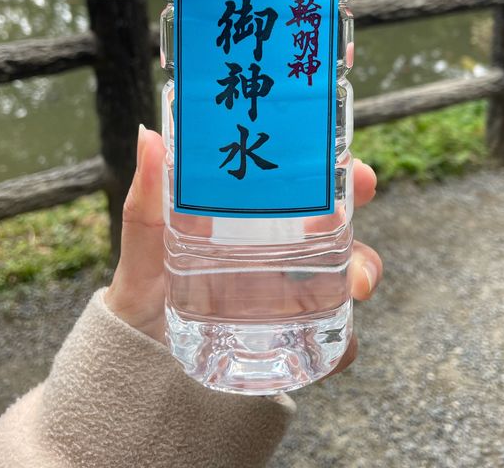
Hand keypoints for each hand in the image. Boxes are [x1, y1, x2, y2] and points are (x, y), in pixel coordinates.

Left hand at [105, 125, 381, 376]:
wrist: (141, 366)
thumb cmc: (147, 295)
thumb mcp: (145, 246)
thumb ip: (146, 201)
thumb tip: (150, 137)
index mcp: (254, 222)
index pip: (303, 189)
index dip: (335, 174)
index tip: (352, 169)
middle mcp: (281, 254)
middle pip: (338, 231)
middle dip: (359, 215)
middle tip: (358, 210)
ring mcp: (292, 298)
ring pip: (347, 278)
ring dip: (362, 274)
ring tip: (357, 285)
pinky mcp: (295, 342)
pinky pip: (334, 339)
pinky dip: (344, 341)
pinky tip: (339, 343)